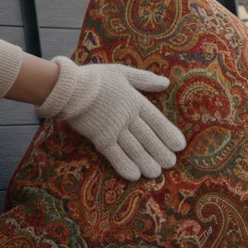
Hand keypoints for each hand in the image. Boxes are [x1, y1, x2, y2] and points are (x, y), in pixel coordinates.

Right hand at [35, 57, 186, 179]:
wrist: (68, 87)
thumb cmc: (95, 78)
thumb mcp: (122, 72)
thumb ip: (144, 79)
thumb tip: (165, 82)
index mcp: (135, 101)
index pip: (157, 120)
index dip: (168, 134)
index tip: (179, 146)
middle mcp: (127, 118)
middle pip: (148, 138)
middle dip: (160, 152)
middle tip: (170, 164)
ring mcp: (113, 129)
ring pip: (134, 149)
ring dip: (146, 162)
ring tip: (156, 173)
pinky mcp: (99, 138)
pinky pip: (114, 155)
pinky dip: (124, 165)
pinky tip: (134, 175)